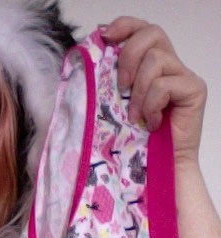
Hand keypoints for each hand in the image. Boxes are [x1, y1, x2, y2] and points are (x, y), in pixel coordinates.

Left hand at [101, 17, 206, 165]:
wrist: (155, 166)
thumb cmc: (131, 138)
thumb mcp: (111, 104)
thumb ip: (106, 79)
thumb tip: (87, 55)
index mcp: (147, 64)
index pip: (141, 29)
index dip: (125, 25)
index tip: (104, 36)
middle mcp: (168, 65)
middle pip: (152, 33)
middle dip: (129, 55)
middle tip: (121, 86)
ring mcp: (182, 76)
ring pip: (156, 59)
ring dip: (139, 90)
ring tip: (134, 116)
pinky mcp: (194, 89)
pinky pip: (165, 84)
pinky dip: (151, 104)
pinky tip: (152, 122)